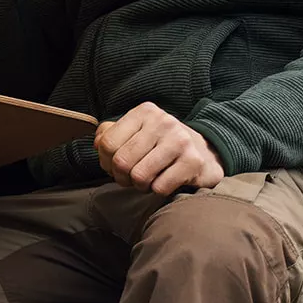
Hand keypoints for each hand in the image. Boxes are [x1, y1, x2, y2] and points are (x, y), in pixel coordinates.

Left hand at [95, 102, 224, 195]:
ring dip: (140, 186)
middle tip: (132, 177)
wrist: (204, 154)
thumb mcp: (136, 133)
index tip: (115, 166)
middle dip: (122, 177)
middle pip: (121, 162)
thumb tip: (97, 143)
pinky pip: (159, 188)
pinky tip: (165, 181)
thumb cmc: (161, 147)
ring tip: (149, 179)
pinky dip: (157, 191)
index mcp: (145, 112)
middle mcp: (163, 122)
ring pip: (138, 176)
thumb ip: (111, 134)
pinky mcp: (192, 162)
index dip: (105, 162)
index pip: (106, 143)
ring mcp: (180, 140)